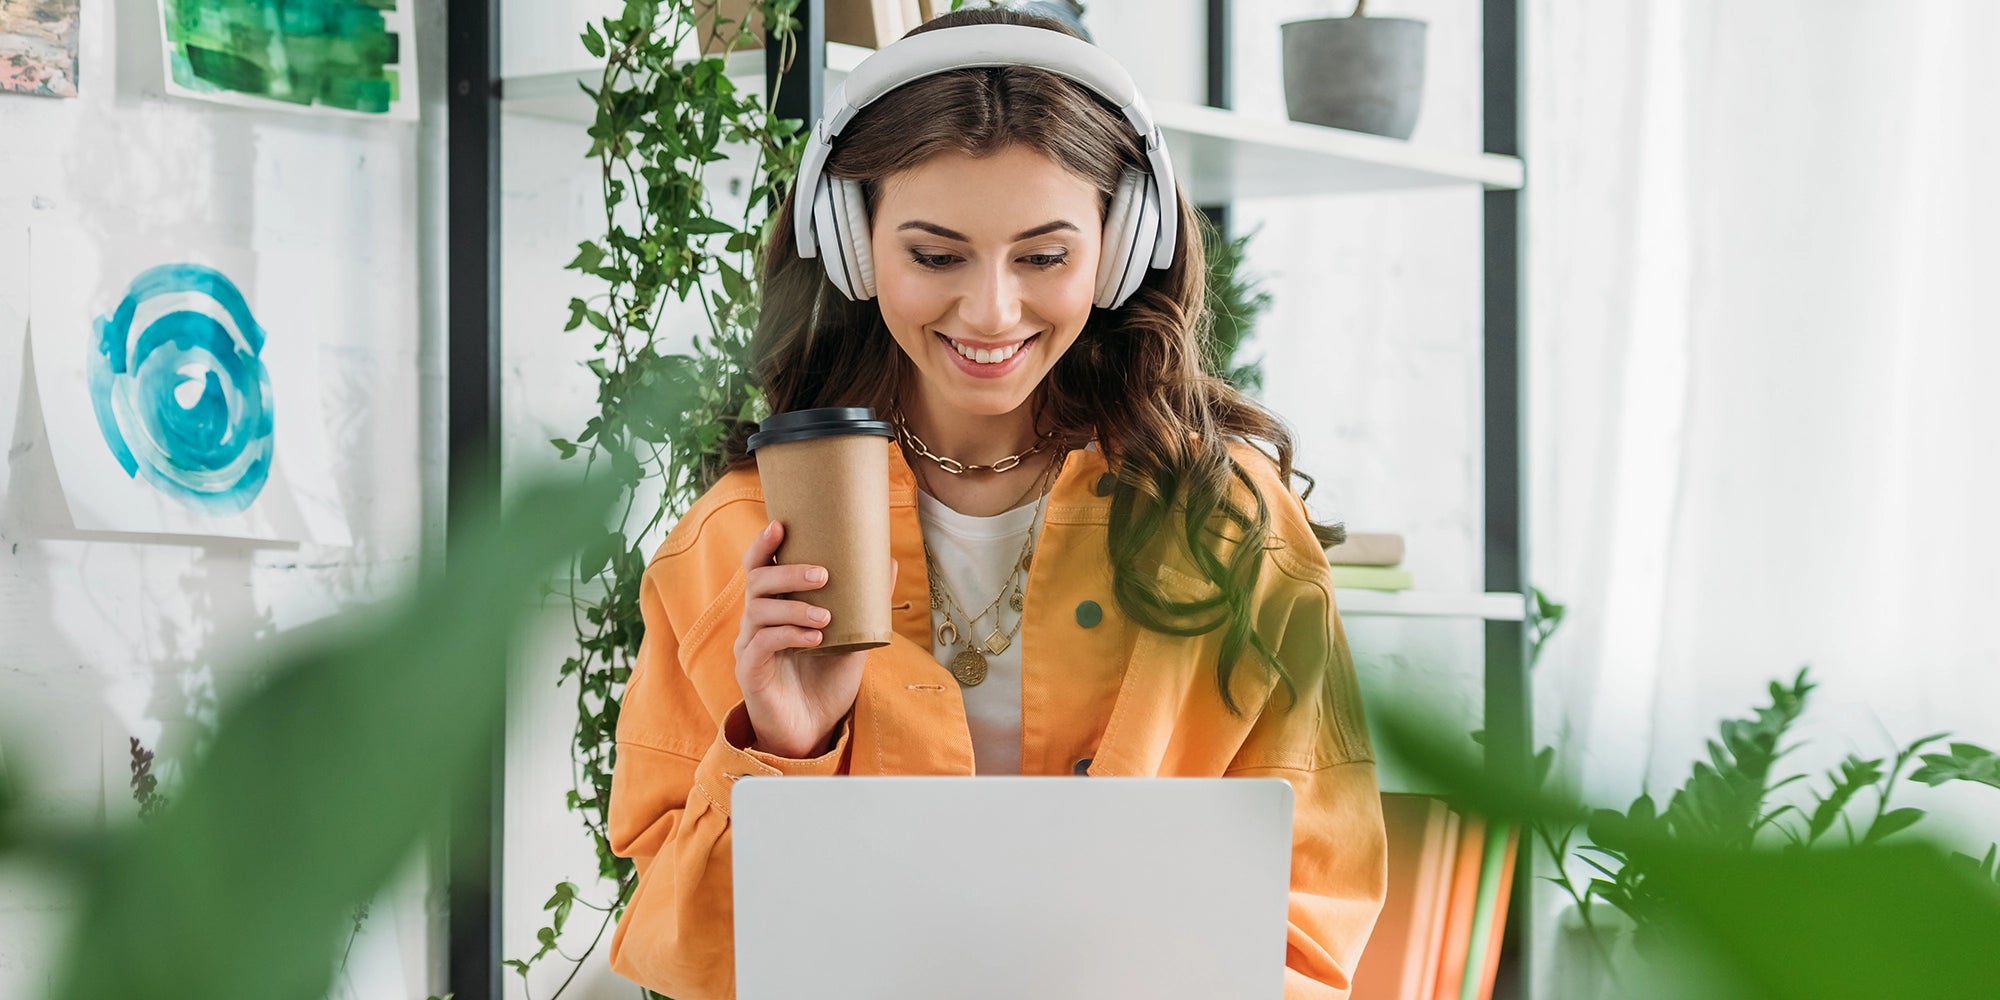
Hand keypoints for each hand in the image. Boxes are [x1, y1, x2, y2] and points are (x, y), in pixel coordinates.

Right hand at [732, 520, 896, 758]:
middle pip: (757, 583)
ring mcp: (749, 647)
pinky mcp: (750, 673)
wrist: (814, 731)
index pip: (758, 567)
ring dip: (794, 608)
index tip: (780, 525)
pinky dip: (789, 636)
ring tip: (826, 616)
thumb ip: (865, 605)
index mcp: (774, 608)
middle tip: (823, 574)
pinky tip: (814, 639)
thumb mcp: (853, 638)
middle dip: (788, 573)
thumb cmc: (827, 681)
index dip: (763, 544)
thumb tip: (889, 562)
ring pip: (758, 611)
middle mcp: (755, 622)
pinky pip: (761, 645)